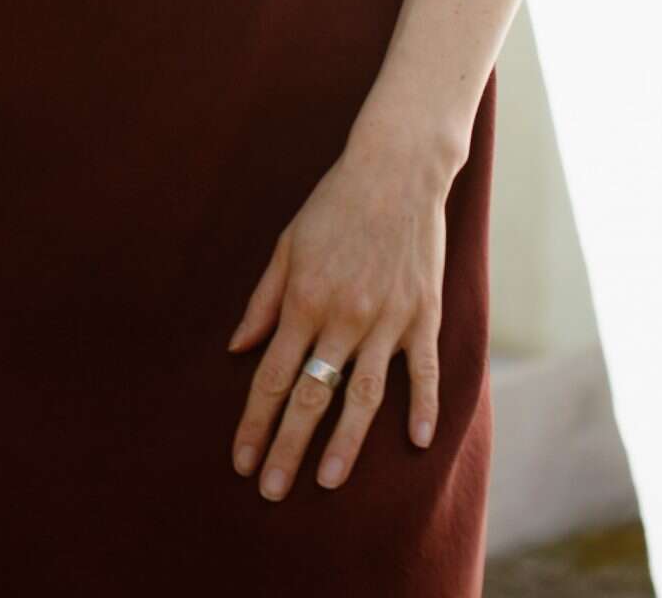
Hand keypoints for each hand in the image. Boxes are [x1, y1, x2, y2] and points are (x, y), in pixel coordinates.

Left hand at [226, 135, 449, 499]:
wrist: (397, 168)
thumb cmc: (335, 203)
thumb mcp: (288, 244)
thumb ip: (264, 300)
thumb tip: (238, 350)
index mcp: (304, 300)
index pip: (272, 377)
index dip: (254, 422)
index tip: (241, 461)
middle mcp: (343, 316)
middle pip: (312, 396)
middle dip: (288, 447)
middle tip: (271, 493)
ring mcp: (387, 319)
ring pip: (363, 396)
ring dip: (344, 443)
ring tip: (327, 482)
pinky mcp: (423, 315)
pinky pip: (423, 371)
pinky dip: (422, 407)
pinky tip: (416, 442)